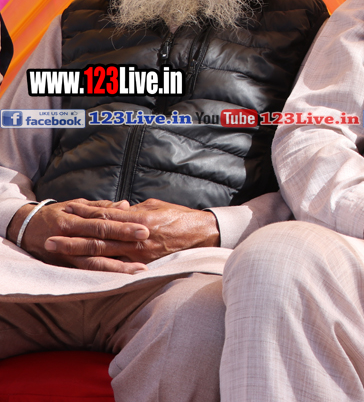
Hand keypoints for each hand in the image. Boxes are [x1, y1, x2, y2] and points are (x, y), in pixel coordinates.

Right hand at [7, 199, 149, 272]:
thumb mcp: (75, 206)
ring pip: (93, 262)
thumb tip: (126, 205)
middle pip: (99, 240)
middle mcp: (68, 236)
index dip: (123, 224)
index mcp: (72, 218)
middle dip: (123, 240)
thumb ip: (101, 207)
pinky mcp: (64, 267)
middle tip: (146, 242)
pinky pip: (87, 272)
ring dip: (117, 266)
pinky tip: (121, 278)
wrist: (25, 230)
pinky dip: (105, 275)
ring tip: (138, 269)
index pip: (101, 220)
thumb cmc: (56, 215)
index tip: (144, 227)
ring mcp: (65, 254)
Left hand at [44, 198, 219, 264]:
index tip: (66, 211)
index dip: (84, 214)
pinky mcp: (145, 265)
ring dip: (78, 254)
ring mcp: (140, 253)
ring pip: (103, 254)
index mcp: (139, 218)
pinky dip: (99, 268)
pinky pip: (118, 268)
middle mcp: (136, 236)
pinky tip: (83, 268)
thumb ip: (134, 210)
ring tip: (58, 252)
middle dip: (71, 239)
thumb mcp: (155, 206)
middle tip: (48, 240)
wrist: (204, 234)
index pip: (105, 216)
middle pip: (98, 237)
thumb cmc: (181, 217)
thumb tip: (118, 211)